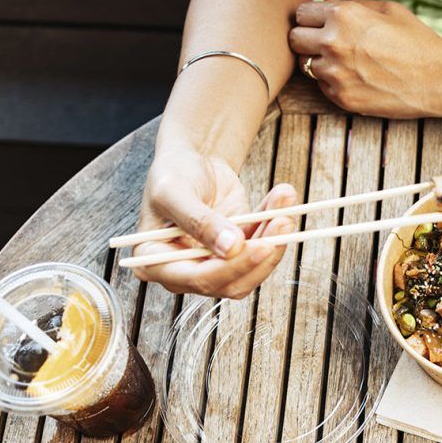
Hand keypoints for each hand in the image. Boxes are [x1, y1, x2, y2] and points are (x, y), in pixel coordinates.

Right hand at [133, 147, 296, 298]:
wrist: (192, 160)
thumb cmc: (172, 173)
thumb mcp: (175, 191)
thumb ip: (200, 222)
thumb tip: (231, 248)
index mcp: (156, 263)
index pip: (200, 279)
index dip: (234, 267)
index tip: (262, 246)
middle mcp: (185, 271)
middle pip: (232, 282)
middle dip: (261, 255)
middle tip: (283, 222)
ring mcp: (213, 264)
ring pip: (252, 269)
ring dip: (274, 238)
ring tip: (285, 203)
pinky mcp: (237, 251)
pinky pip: (261, 246)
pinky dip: (274, 225)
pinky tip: (283, 199)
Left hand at [289, 0, 441, 117]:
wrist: (439, 79)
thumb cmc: (416, 40)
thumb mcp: (387, 10)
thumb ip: (351, 6)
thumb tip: (324, 5)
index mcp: (342, 16)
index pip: (301, 14)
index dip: (312, 19)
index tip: (323, 25)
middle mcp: (333, 44)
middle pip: (294, 40)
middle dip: (308, 40)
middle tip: (328, 44)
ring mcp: (335, 74)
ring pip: (307, 66)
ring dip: (322, 63)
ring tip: (348, 63)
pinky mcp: (342, 99)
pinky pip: (323, 88)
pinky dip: (334, 83)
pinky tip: (358, 79)